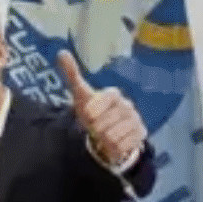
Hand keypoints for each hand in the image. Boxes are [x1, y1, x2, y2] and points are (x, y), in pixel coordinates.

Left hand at [57, 50, 146, 166]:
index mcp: (113, 95)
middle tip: (96, 128)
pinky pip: (122, 146)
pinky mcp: (141, 134)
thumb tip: (61, 52)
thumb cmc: (93, 113)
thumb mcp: (80, 95)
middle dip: (97, 128)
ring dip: (104, 139)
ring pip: (114, 135)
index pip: (108, 97)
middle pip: (108, 121)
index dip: (95, 109)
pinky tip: (113, 143)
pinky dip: (113, 148)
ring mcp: (136, 120)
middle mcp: (128, 105)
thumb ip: (72, 75)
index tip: (87, 116)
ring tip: (104, 135)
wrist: (105, 133)